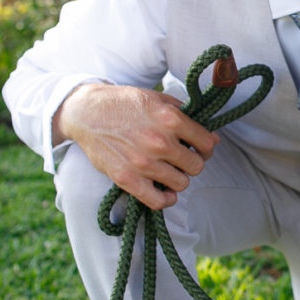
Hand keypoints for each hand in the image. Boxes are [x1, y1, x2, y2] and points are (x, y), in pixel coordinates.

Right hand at [54, 83, 218, 210]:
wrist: (87, 112)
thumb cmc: (124, 103)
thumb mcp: (157, 99)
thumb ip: (185, 115)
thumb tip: (212, 138)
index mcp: (170, 119)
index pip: (206, 143)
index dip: (206, 147)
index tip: (200, 149)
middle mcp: (160, 142)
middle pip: (196, 166)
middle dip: (192, 163)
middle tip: (182, 159)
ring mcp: (144, 163)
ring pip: (181, 183)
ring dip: (178, 178)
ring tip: (170, 171)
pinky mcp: (128, 179)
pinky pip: (158, 201)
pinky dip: (166, 199)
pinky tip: (165, 191)